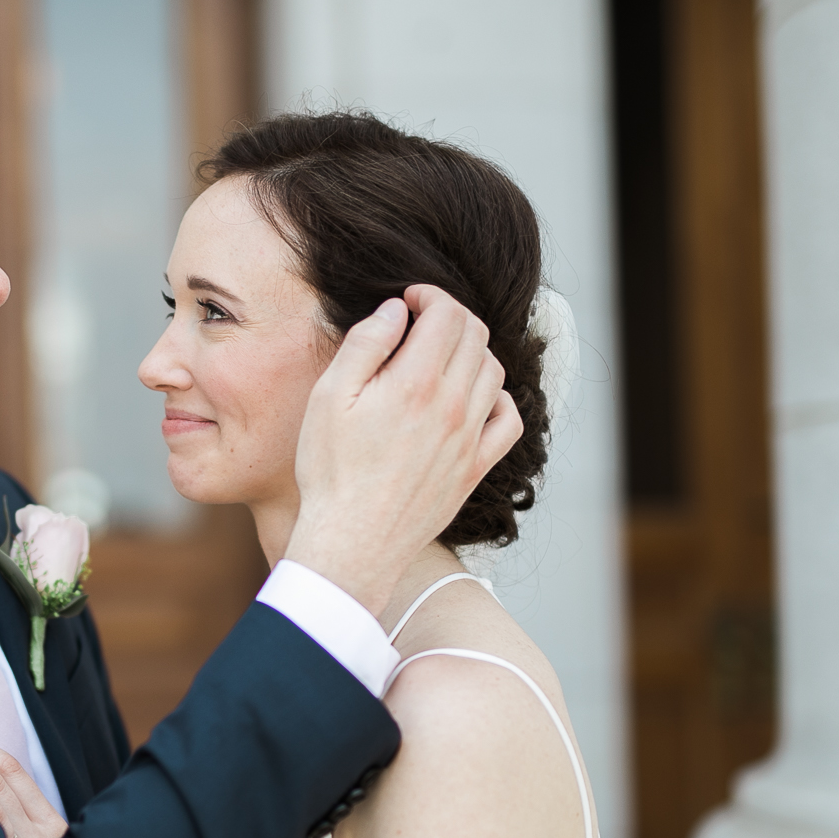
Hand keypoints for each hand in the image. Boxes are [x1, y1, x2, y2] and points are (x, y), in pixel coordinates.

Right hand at [285, 285, 522, 614]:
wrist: (353, 542)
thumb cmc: (332, 472)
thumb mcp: (329, 397)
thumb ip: (365, 344)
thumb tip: (396, 310)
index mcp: (417, 382)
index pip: (447, 314)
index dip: (429, 295)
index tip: (409, 301)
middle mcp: (454, 406)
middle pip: (475, 335)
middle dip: (450, 317)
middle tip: (420, 324)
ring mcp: (470, 438)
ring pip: (493, 371)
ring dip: (471, 352)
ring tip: (438, 359)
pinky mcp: (476, 467)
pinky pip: (509, 419)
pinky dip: (497, 398)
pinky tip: (471, 399)